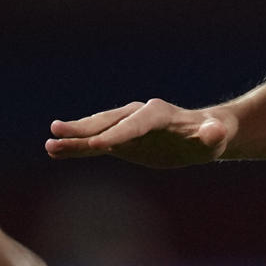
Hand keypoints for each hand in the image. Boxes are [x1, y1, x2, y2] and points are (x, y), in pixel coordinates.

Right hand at [45, 99, 232, 167]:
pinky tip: (56, 151)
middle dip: (84, 128)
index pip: (134, 124)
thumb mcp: (216, 136)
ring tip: (50, 143)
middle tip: (58, 131)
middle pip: (108, 122)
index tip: (97, 145)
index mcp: (158, 114)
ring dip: (74, 137)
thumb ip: (212, 134)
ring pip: (97, 130)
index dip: (117, 134)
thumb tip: (214, 132)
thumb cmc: (212, 135)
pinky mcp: (121, 141)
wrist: (203, 134)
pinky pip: (96, 144)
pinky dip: (77, 147)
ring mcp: (126, 128)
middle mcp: (137, 116)